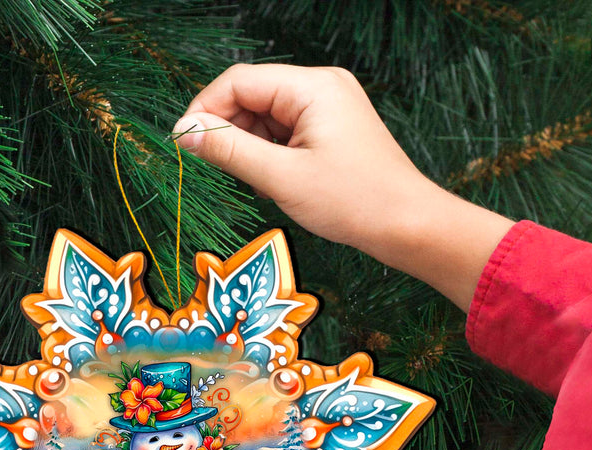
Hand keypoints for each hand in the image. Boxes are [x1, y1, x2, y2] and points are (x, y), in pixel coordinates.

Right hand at [173, 63, 514, 311]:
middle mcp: (322, 87)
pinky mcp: (333, 131)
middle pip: (252, 96)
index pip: (239, 81)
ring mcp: (330, 108)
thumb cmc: (354, 202)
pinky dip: (270, 156)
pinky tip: (272, 184)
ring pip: (267, 118)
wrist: (408, 226)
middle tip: (209, 169)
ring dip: (248, 147)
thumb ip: (230, 151)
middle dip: (227, 130)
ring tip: (252, 183)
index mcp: (312, 87)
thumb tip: (186, 133)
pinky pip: (286, 134)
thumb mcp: (282, 179)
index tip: (182, 143)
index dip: (205, 109)